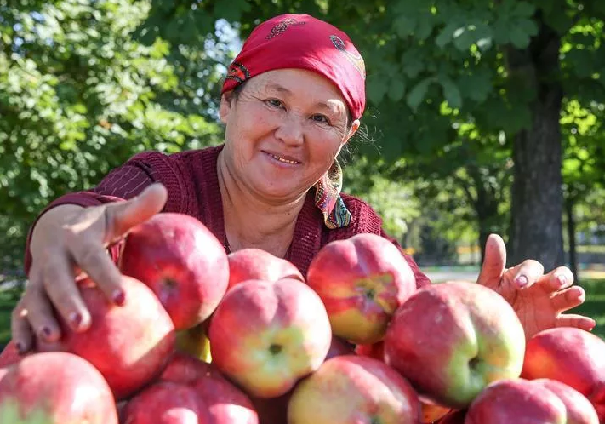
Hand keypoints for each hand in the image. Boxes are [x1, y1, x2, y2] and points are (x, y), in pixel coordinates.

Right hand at [12, 184, 167, 353]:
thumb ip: (139, 208)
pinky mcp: (31, 291)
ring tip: (54, 340)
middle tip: (83, 324)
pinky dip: (21, 329)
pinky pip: (22, 310)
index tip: (123, 299)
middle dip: (68, 301)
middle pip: (58, 279)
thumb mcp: (117, 216)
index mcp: (78, 238)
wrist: (58, 228)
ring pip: (35, 296)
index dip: (106, 276)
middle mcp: (53, 256)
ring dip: (40, 317)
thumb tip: (162, 189)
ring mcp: (38, 275)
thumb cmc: (98, 228)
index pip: (92, 257)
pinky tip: (26, 351)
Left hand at [476, 233, 595, 339]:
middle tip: (556, 282)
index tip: (518, 284)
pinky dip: (580, 323)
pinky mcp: (553, 325)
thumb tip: (494, 236)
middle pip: (559, 277)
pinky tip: (588, 323)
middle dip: (560, 277)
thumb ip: (493, 262)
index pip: (532, 268)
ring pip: (568, 296)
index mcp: (526, 277)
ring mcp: (549, 307)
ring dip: (574, 294)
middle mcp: (541, 289)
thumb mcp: (489, 284)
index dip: (527, 274)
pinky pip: (570, 323)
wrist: (493, 330)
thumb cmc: (490, 304)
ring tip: (577, 295)